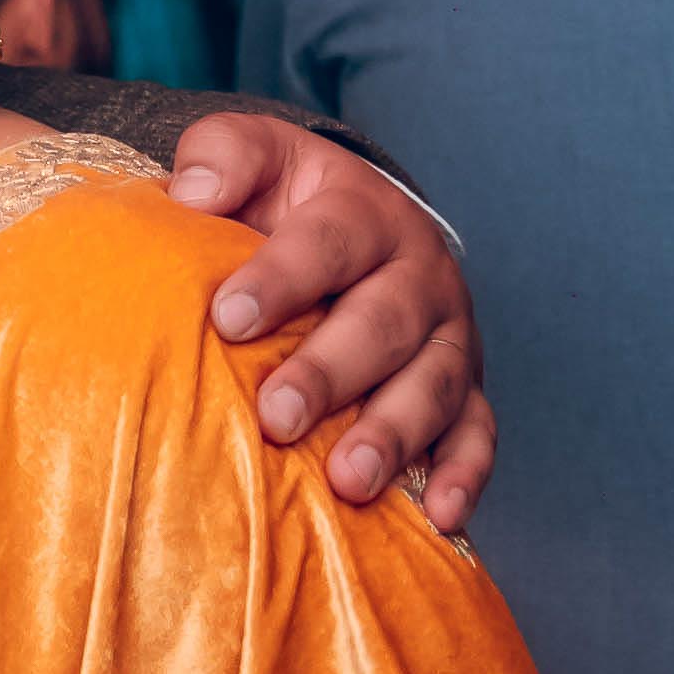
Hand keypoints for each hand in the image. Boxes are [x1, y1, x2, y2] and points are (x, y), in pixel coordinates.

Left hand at [161, 115, 490, 530]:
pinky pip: (477, 434)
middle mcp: (420, 274)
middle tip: (276, 417)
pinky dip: (463, 475)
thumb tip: (197, 192)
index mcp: (367, 212)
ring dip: (394, 433)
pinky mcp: (465, 391)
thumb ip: (224, 155)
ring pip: (434, 385)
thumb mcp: (258, 160)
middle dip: (331, 373)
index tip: (229, 318)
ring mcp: (449, 337)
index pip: (332, 240)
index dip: (284, 276)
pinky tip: (439, 517)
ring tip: (348, 479)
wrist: (356, 229)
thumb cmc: (287, 204)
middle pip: (385, 323)